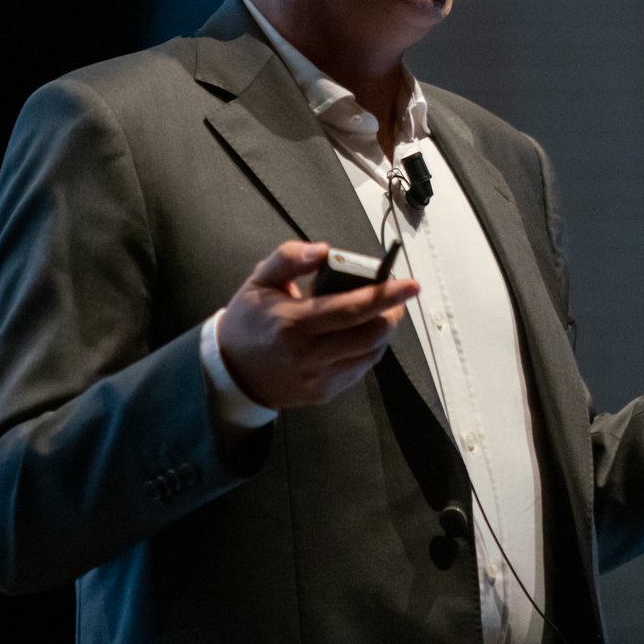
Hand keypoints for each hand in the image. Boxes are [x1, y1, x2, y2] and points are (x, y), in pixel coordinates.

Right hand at [215, 241, 418, 408]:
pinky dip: (368, 350)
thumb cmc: (249, 320)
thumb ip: (289, 258)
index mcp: (293, 322)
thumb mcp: (259, 280)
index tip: (411, 285)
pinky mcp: (324, 393)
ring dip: (383, 331)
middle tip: (394, 297)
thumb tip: (325, 250)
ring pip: (371, 354)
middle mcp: (309, 355)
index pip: (352, 308)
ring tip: (379, 314)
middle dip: (392, 313)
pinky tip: (359, 336)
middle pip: (371, 335)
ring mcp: (318, 379)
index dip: (386, 296)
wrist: (232, 371)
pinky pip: (360, 370)